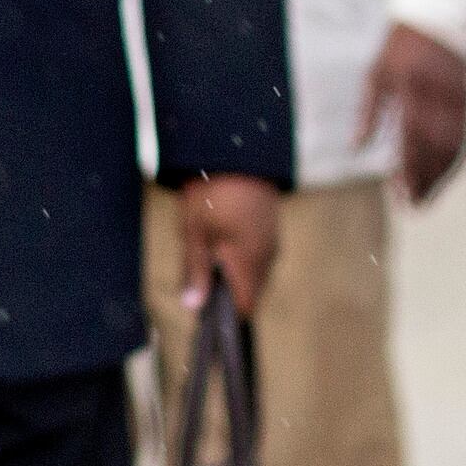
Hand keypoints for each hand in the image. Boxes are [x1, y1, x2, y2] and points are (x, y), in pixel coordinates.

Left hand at [171, 174, 283, 317]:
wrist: (235, 149)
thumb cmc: (211, 193)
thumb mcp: (194, 233)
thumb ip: (196, 272)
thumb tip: (194, 308)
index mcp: (250, 260)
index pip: (245, 306)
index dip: (225, 315)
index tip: (203, 312)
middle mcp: (267, 254)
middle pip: (251, 291)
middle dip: (227, 294)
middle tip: (198, 280)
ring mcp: (271, 240)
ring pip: (255, 273)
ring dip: (234, 275)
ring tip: (207, 256)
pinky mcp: (270, 227)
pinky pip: (258, 256)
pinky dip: (242, 259)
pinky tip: (221, 243)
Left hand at [360, 22, 465, 203]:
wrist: (441, 17)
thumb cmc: (401, 48)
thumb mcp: (377, 73)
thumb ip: (368, 111)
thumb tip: (356, 148)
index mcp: (413, 87)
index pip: (412, 135)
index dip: (407, 167)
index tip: (399, 193)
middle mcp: (439, 95)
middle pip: (435, 147)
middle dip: (425, 179)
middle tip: (413, 206)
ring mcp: (458, 99)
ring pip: (454, 145)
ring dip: (442, 176)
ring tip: (427, 199)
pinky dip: (458, 161)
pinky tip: (446, 177)